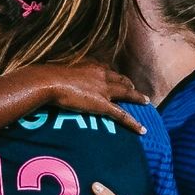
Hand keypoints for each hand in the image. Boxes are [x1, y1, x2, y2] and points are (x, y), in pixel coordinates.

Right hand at [31, 63, 145, 132]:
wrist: (49, 81)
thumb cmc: (48, 76)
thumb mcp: (59, 70)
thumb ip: (64, 73)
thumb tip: (55, 76)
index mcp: (91, 65)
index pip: (107, 69)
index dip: (114, 75)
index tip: (117, 77)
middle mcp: (101, 74)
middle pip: (121, 79)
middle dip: (129, 84)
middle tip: (135, 89)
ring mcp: (104, 89)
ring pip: (127, 93)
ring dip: (138, 98)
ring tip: (146, 102)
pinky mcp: (103, 104)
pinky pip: (122, 114)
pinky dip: (134, 122)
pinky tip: (142, 129)